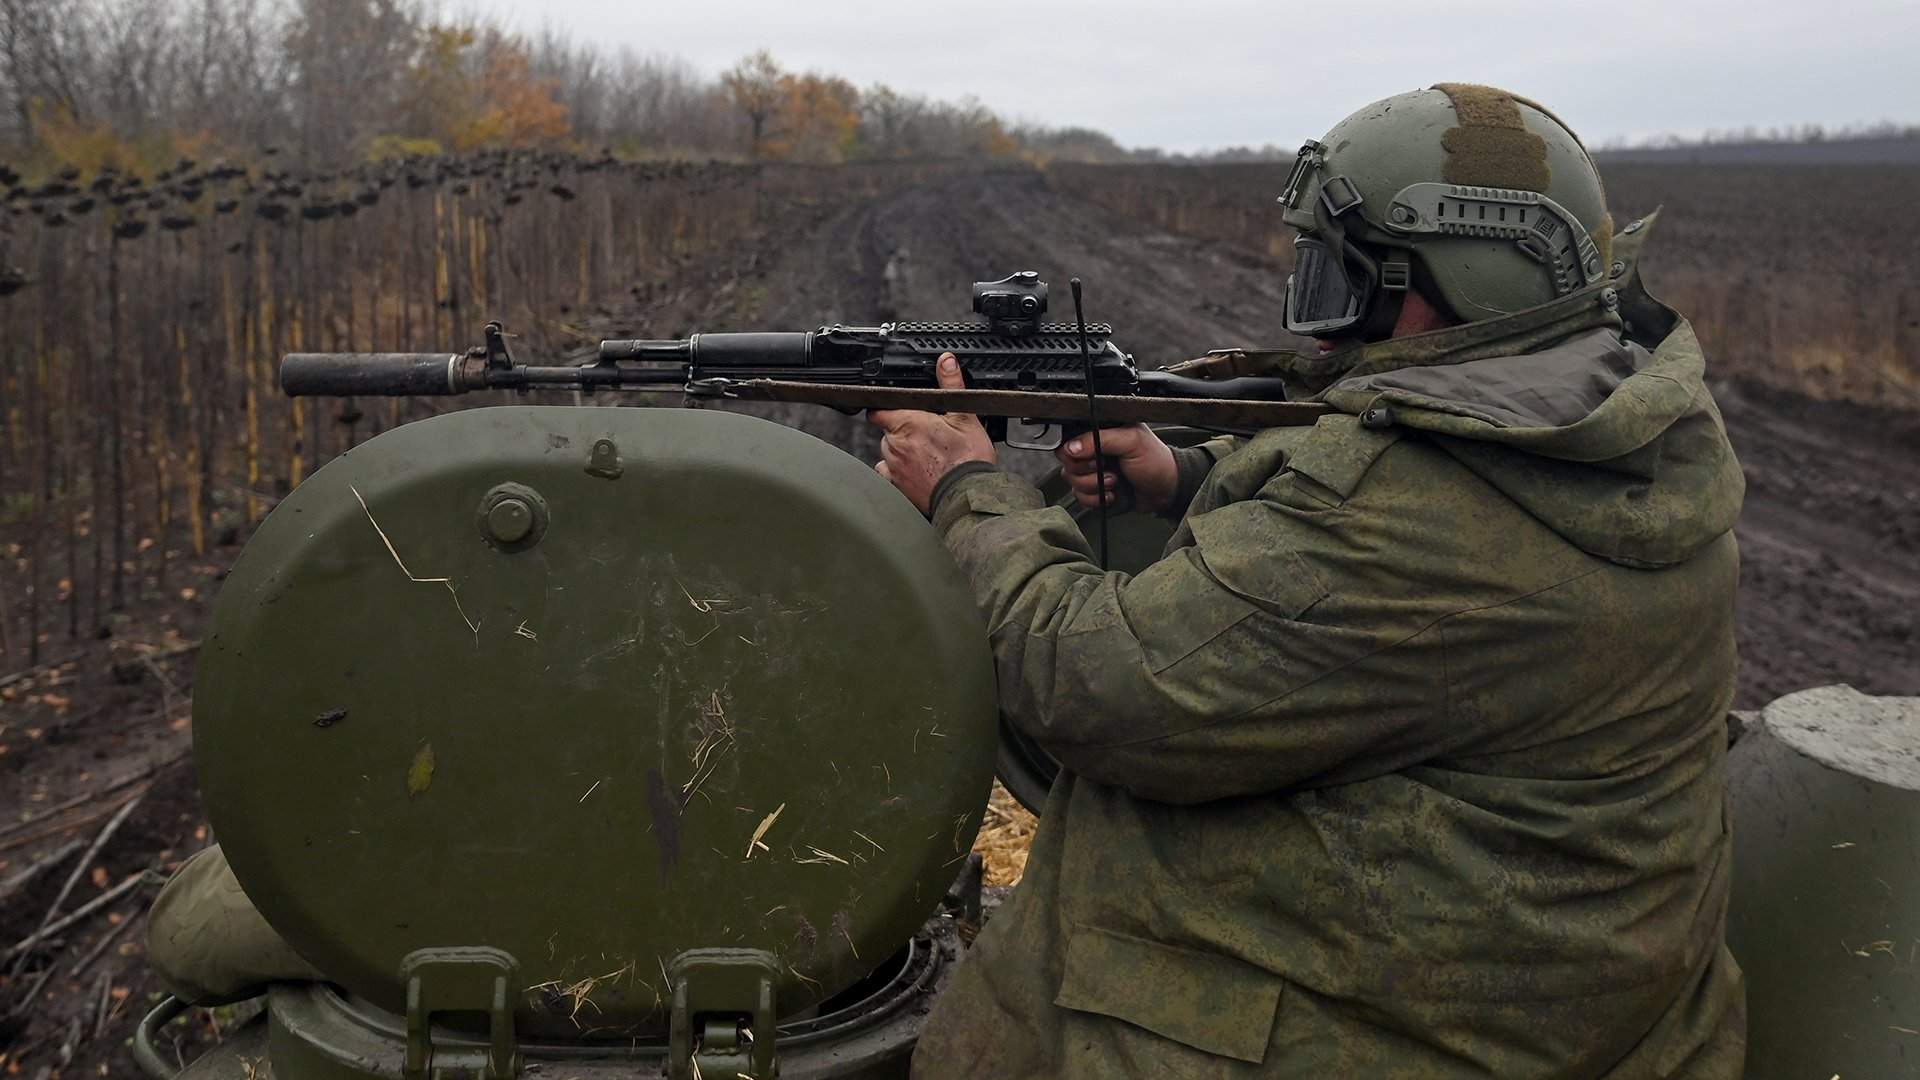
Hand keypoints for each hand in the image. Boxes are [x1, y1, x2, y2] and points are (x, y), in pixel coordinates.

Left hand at [868, 353, 995, 514]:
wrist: (969, 494)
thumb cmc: (967, 459)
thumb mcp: (965, 416)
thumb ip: (951, 384)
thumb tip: (946, 361)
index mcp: (907, 422)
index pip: (879, 410)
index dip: (887, 409)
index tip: (899, 411)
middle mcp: (894, 445)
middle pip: (887, 432)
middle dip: (902, 433)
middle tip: (927, 437)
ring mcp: (893, 468)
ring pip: (888, 454)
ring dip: (901, 453)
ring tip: (927, 458)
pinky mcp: (896, 488)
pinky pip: (889, 476)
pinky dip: (899, 474)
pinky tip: (919, 474)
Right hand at [1056, 424, 1177, 512]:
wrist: (1166, 490)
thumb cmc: (1156, 461)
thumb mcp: (1131, 441)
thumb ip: (1100, 439)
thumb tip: (1072, 446)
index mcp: (1099, 431)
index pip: (1069, 438)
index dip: (1075, 451)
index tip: (1093, 457)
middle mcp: (1092, 450)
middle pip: (1066, 462)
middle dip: (1087, 471)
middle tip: (1107, 469)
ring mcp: (1092, 471)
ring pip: (1071, 481)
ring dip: (1093, 486)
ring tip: (1114, 481)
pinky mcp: (1094, 490)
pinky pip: (1079, 497)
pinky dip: (1095, 499)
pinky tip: (1112, 494)